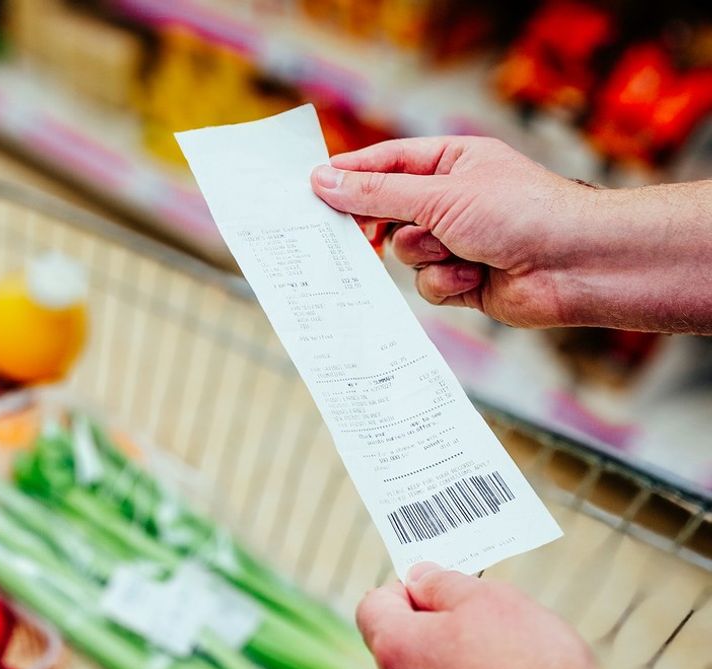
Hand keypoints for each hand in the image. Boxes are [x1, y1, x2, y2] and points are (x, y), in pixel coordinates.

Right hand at [311, 136, 599, 328]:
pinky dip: (447, 284)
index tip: (312, 188)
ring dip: (428, 258)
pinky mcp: (464, 280)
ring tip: (461, 253)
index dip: (350, 175)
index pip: (386, 163)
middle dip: (384, 226)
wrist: (576, 265)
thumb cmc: (521, 214)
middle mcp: (451, 200)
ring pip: (404, 255)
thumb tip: (324, 181)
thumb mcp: (440, 194)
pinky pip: (427, 285)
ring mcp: (457, 242)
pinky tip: (477, 278)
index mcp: (451, 162)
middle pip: (387, 213)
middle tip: (360, 236)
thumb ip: (378, 192)